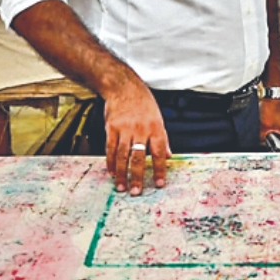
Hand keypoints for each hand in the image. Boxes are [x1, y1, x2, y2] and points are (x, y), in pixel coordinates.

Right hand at [103, 73, 170, 194]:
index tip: (159, 184)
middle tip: (136, 192)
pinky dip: (110, 162)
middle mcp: (140, 130)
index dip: (159, 169)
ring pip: (122, 155)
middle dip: (137, 176)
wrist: (124, 87)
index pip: (159, 153)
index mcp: (155, 128)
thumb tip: (170, 156)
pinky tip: (112, 172)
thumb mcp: (158, 118)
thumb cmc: (143, 103)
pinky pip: (110, 148)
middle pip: (138, 157)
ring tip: (122, 187)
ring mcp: (124, 129)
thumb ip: (163, 139)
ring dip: (122, 173)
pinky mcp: (111, 128)